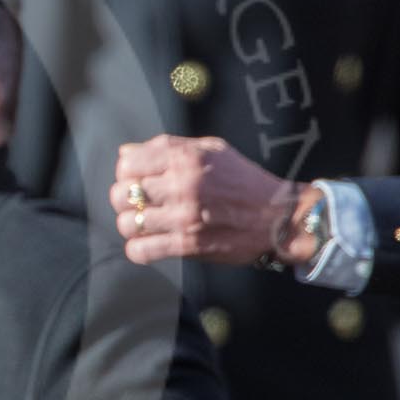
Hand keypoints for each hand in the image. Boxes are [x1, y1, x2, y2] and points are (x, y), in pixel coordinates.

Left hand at [111, 135, 314, 265]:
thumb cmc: (243, 180)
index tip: (138, 179)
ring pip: (126, 224)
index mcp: (186, 158)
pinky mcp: (188, 245)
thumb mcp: (211, 150)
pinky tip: (150, 243)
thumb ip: (167, 148)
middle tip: (141, 203)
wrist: (278, 217)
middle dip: (125, 200)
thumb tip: (125, 153)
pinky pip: (141, 251)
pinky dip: (138, 250)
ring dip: (131, 225)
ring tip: (146, 223)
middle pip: (121, 194)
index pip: (127, 164)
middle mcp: (182, 185)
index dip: (127, 173)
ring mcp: (184, 217)